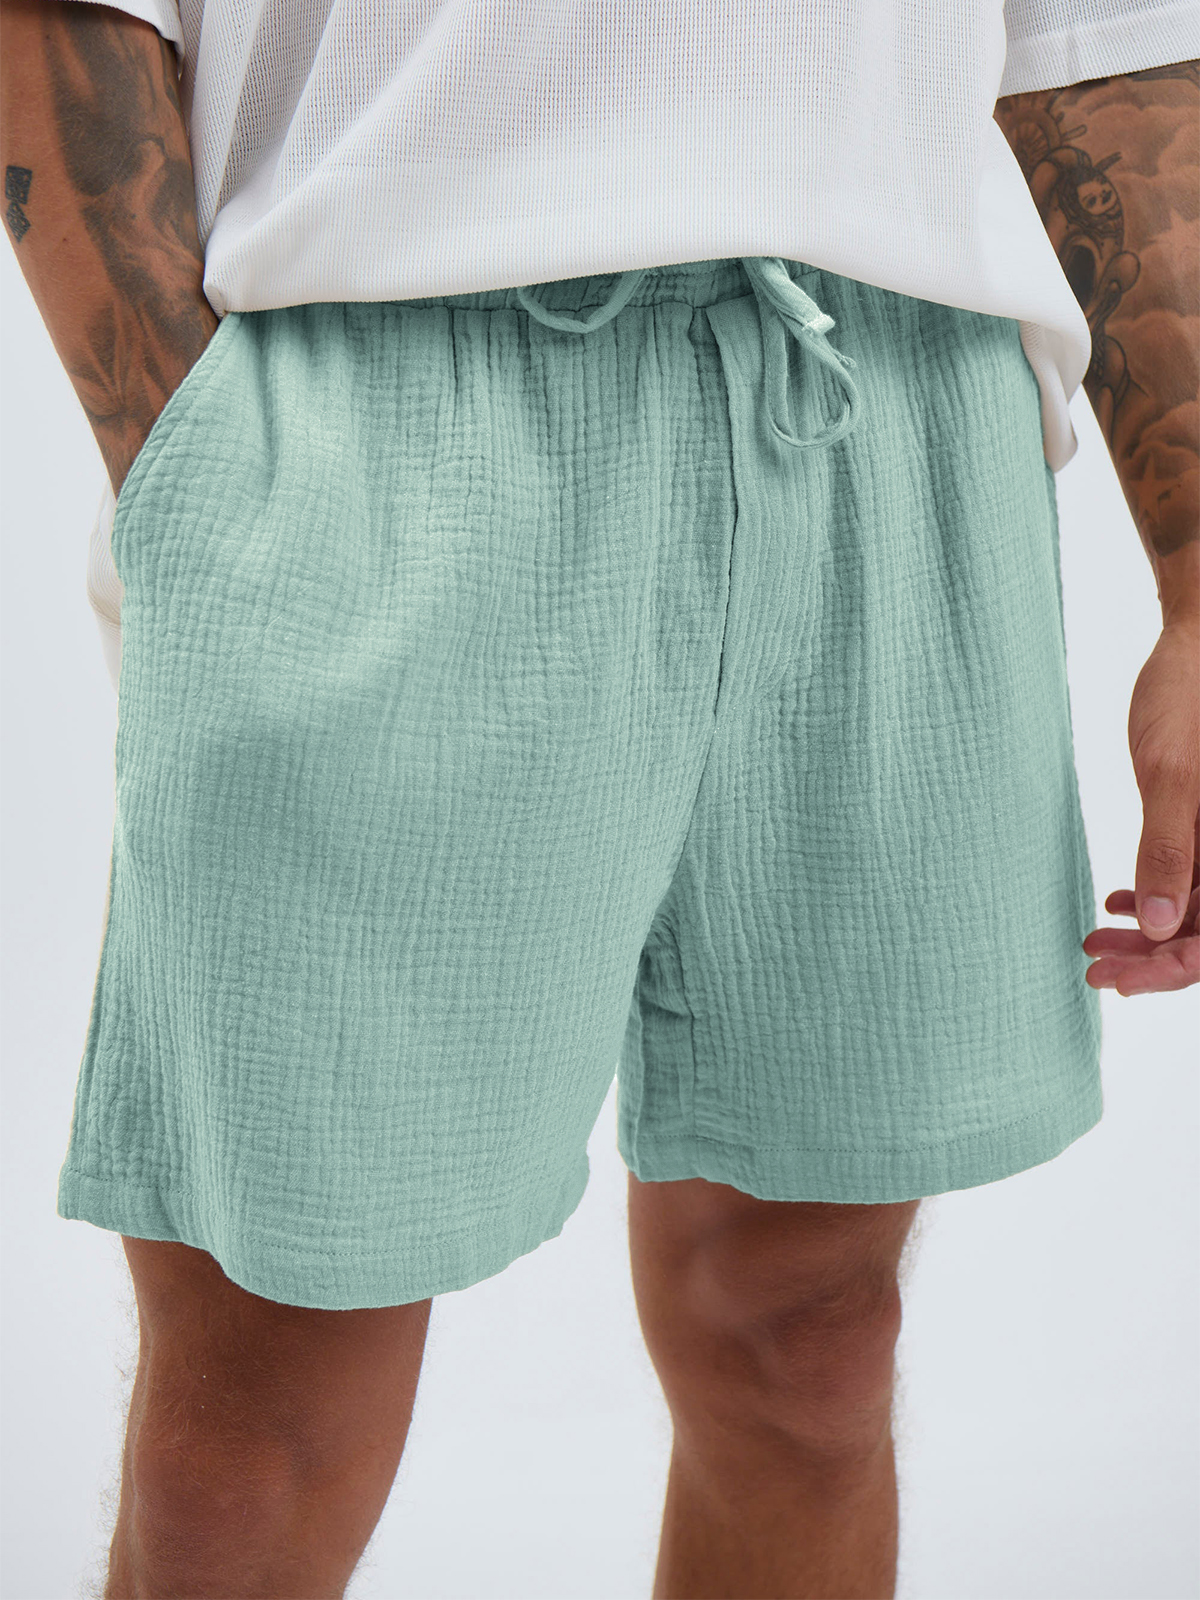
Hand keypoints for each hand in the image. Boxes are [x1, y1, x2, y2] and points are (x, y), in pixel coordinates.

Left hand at [1083, 619, 1198, 995]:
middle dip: (1156, 959)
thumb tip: (1158, 926)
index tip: (1119, 983)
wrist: (1195, 642)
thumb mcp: (1172, 773)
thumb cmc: (1187, 693)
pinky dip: (1157, 896)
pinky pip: (1196, 879)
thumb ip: (1169, 848)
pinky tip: (1115, 901)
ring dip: (1151, 934)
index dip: (1174, 968)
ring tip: (1093, 944)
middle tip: (1095, 971)